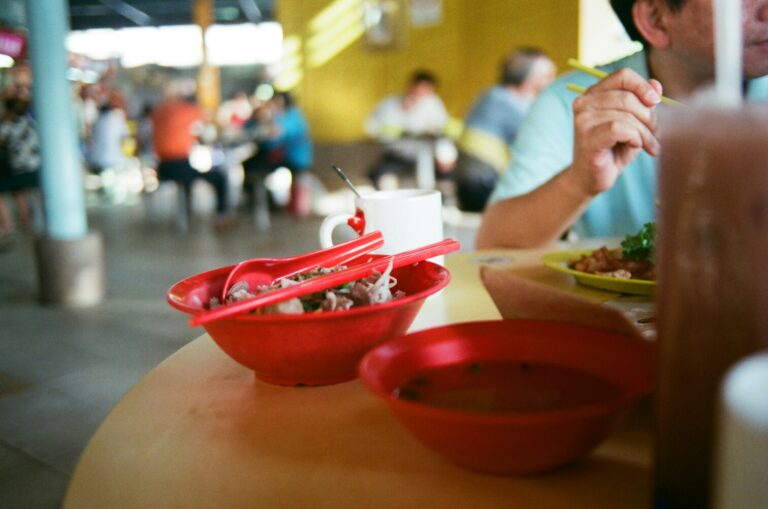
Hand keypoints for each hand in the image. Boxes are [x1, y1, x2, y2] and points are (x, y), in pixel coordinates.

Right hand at [569, 68, 661, 195]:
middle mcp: (584, 103)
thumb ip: (642, 103)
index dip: (643, 86)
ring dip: (645, 132)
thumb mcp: (632, 123)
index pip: (622, 76)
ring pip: (626, 116)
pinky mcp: (587, 138)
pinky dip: (634, 138)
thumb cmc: (612, 150)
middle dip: (649, 117)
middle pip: (628, 97)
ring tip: (650, 146)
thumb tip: (656, 85)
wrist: (590, 179)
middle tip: (656, 135)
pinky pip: (619, 129)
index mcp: (594, 94)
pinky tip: (635, 146)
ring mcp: (583, 121)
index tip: (656, 102)